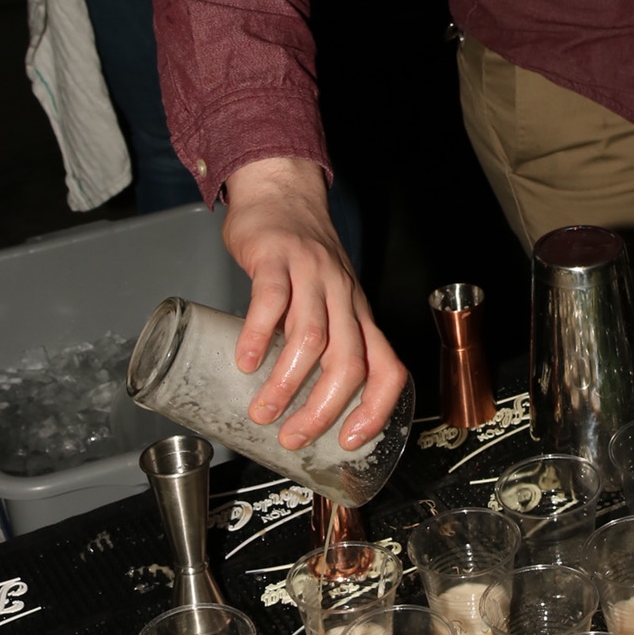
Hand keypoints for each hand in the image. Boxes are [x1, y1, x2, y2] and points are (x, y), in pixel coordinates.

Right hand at [220, 155, 406, 450]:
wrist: (284, 193)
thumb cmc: (305, 257)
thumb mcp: (329, 301)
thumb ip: (322, 344)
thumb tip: (300, 406)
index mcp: (360, 315)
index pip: (388, 368)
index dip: (376, 409)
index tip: (347, 441)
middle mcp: (344, 297)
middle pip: (349, 361)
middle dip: (323, 409)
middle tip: (292, 437)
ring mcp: (313, 276)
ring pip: (313, 337)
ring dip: (287, 383)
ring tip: (263, 410)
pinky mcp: (278, 259)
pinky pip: (273, 300)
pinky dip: (260, 336)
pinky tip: (245, 360)